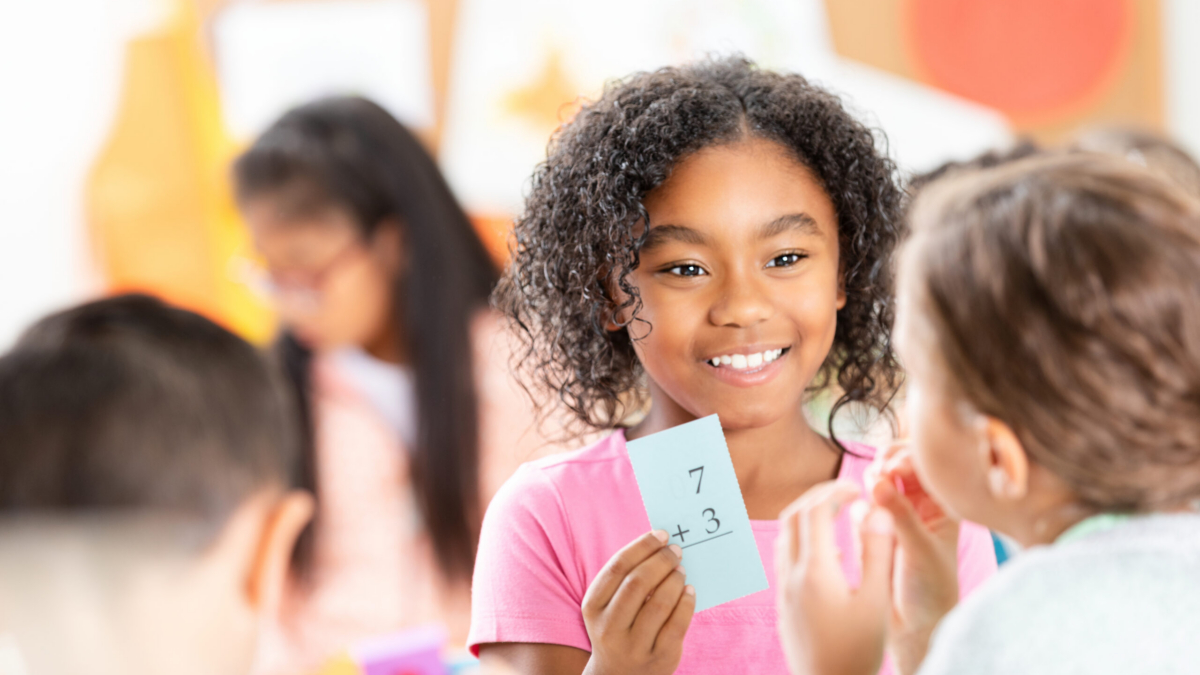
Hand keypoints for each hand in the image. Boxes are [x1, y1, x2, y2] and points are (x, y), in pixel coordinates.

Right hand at [581, 530, 695, 674]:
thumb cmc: (619, 627)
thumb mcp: (610, 605)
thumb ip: (627, 578)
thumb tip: (661, 545)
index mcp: (593, 607)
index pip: (617, 567)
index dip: (642, 546)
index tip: (661, 535)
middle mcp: (609, 628)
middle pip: (638, 583)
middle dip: (661, 561)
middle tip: (676, 551)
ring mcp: (634, 646)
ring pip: (659, 603)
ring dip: (674, 580)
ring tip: (680, 570)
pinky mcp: (659, 658)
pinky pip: (677, 624)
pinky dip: (686, 602)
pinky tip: (689, 591)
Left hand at [775, 481, 895, 674]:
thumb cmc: (857, 653)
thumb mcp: (876, 602)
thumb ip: (877, 553)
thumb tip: (876, 511)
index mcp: (815, 571)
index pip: (816, 511)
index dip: (835, 490)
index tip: (857, 487)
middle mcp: (792, 576)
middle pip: (794, 517)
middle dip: (817, 497)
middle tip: (844, 492)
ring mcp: (784, 591)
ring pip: (786, 537)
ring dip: (807, 517)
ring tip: (837, 514)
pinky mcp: (784, 604)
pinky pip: (786, 558)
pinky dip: (804, 540)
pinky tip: (831, 554)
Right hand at [867, 442, 960, 674]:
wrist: (913, 624)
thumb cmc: (931, 588)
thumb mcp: (921, 549)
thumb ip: (901, 515)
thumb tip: (877, 482)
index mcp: (941, 504)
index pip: (924, 466)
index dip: (907, 459)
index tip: (893, 470)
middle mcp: (918, 504)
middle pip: (897, 464)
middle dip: (884, 464)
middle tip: (878, 474)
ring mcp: (893, 515)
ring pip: (875, 481)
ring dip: (870, 483)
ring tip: (872, 497)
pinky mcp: (871, 529)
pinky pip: (860, 507)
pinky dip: (859, 509)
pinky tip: (865, 525)